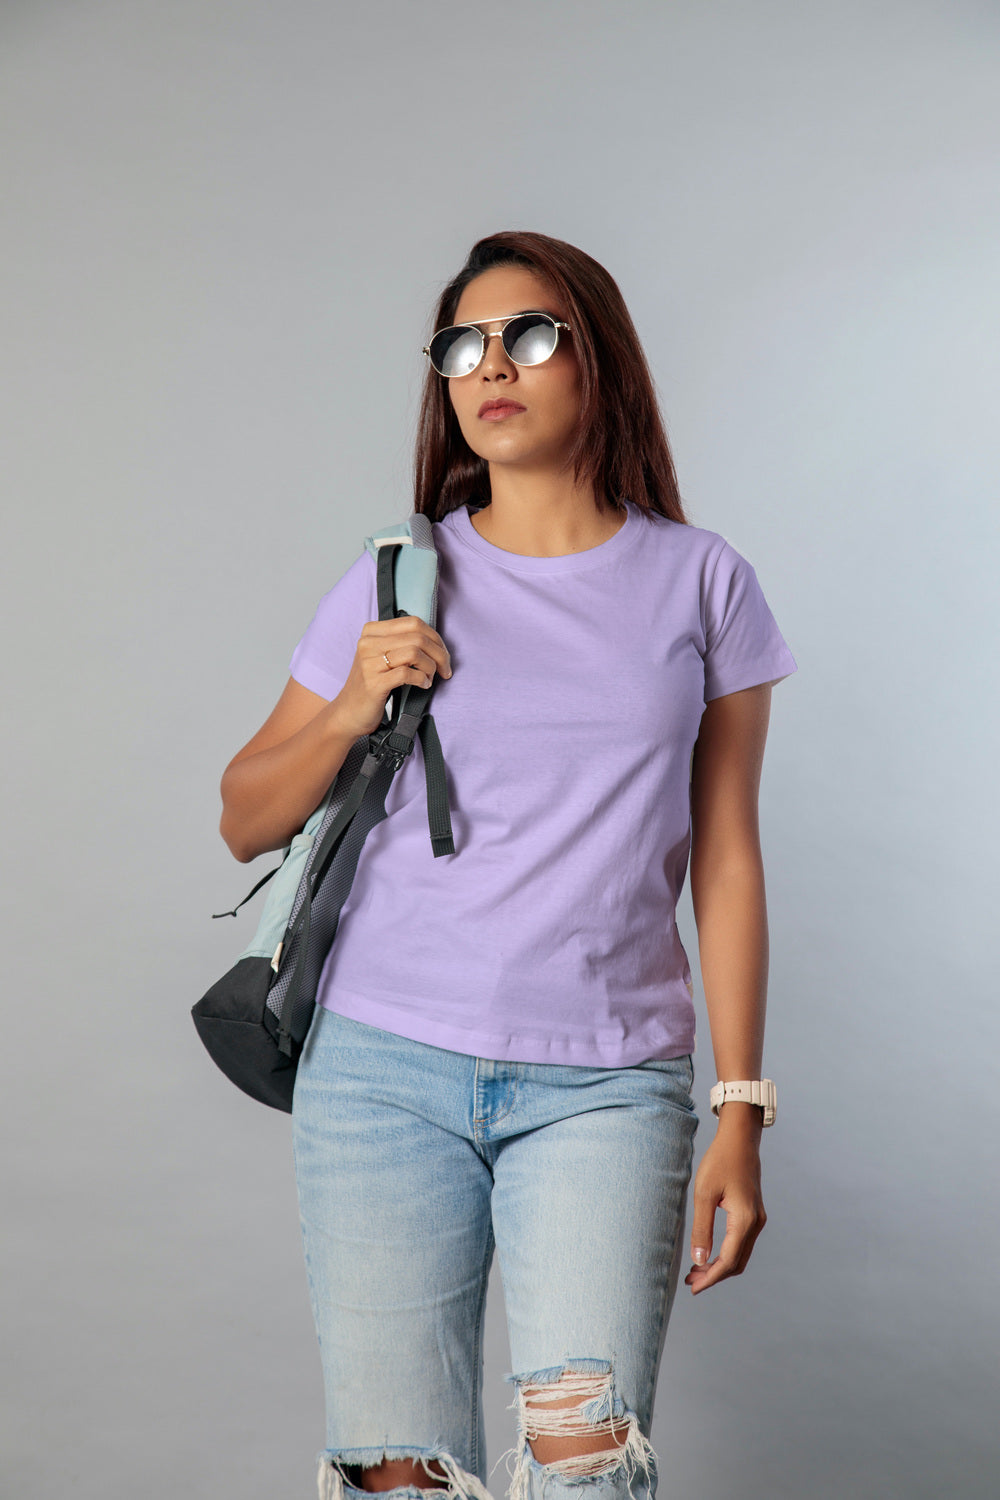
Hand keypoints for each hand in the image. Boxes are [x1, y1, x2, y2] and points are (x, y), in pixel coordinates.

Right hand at [334, 616, 452, 738]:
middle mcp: (368, 643)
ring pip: (414, 653)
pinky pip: (407, 673)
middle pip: (417, 637)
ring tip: (430, 678)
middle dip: (439, 654)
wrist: (349, 712)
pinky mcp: (374, 683)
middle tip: (445, 669)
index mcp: (372, 631)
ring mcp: (369, 663)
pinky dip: (422, 679)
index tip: (443, 653)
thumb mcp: (382, 656)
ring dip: (430, 667)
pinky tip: (423, 685)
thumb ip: (402, 643)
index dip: (435, 637)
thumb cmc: (372, 683)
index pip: (413, 623)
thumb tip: (436, 641)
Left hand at [684, 1107, 766, 1294]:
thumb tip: (699, 1260)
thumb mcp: (704, 1193)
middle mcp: (755, 1223)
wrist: (739, 1139)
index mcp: (744, 1220)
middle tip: (690, 1281)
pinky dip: (727, 1253)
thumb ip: (702, 1228)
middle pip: (737, 1263)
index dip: (710, 1278)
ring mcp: (757, 1219)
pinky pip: (742, 1243)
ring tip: (696, 1270)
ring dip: (720, 1266)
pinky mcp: (754, 1214)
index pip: (728, 1261)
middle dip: (714, 1276)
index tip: (692, 1287)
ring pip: (741, 1255)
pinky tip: (709, 1252)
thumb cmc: (719, 1161)